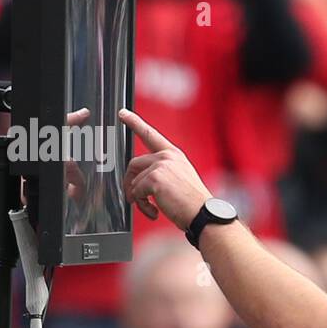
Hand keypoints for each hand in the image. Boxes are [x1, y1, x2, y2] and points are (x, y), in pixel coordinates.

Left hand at [119, 109, 212, 229]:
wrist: (203, 214)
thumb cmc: (193, 203)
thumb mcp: (179, 180)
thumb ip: (161, 173)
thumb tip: (137, 181)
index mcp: (174, 155)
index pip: (150, 135)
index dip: (134, 122)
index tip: (123, 113)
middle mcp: (167, 156)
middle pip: (133, 164)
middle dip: (130, 183)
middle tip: (134, 199)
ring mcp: (160, 165)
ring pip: (134, 180)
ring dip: (138, 198)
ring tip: (152, 209)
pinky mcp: (154, 178)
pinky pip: (136, 191)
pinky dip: (142, 205)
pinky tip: (155, 212)